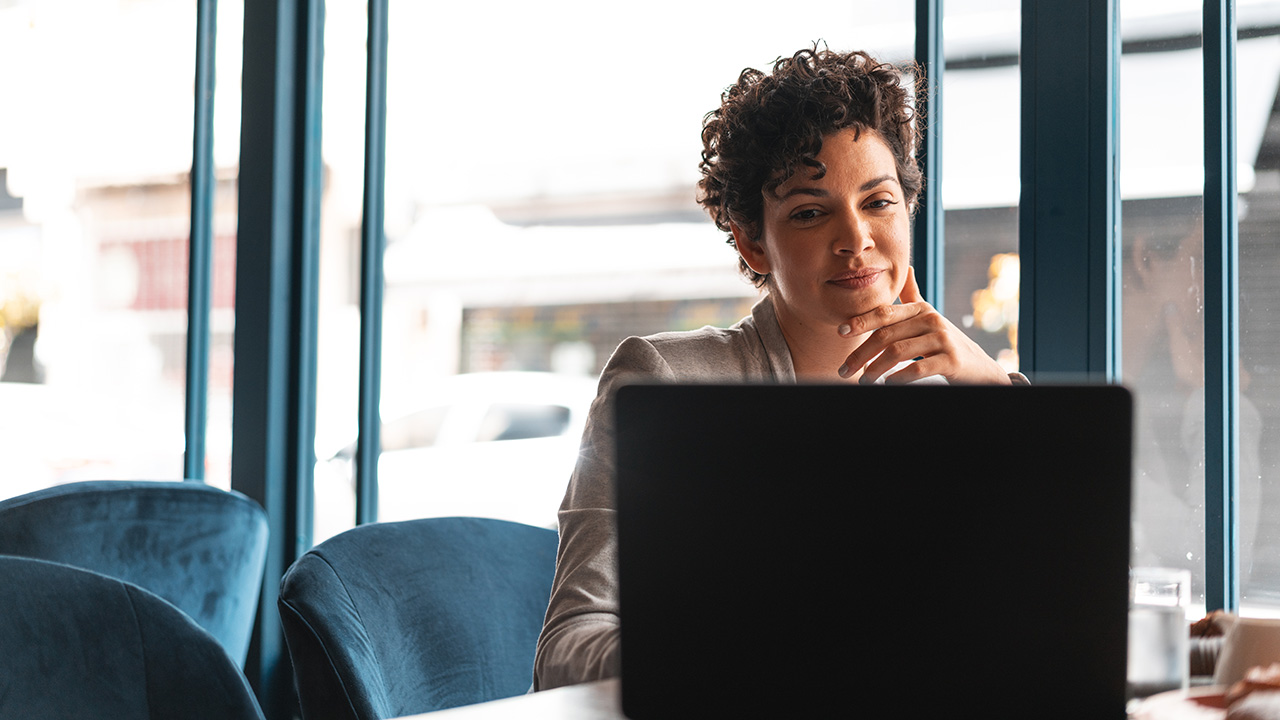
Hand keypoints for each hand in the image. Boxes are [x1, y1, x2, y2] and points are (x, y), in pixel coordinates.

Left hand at [836, 267, 1011, 384]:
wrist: (979, 368)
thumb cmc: (946, 343)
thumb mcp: (930, 318)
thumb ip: (914, 296)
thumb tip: (907, 268)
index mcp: (921, 310)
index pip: (885, 313)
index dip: (861, 321)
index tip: (840, 332)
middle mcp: (931, 320)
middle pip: (886, 335)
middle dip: (861, 354)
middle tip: (845, 370)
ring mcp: (942, 339)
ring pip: (897, 352)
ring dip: (874, 369)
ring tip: (863, 381)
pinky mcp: (951, 360)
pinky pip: (917, 369)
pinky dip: (898, 378)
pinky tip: (887, 384)